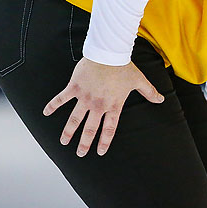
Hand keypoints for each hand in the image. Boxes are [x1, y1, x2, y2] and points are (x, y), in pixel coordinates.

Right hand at [43, 57, 164, 156]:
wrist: (109, 53)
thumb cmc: (124, 67)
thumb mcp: (139, 81)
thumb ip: (149, 92)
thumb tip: (161, 99)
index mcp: (113, 106)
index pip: (109, 129)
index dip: (104, 141)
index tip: (99, 151)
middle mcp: (98, 105)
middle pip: (90, 128)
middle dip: (85, 143)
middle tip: (80, 154)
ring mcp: (85, 97)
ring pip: (75, 119)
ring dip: (68, 131)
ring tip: (63, 142)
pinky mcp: (75, 87)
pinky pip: (61, 99)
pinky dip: (52, 106)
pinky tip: (45, 113)